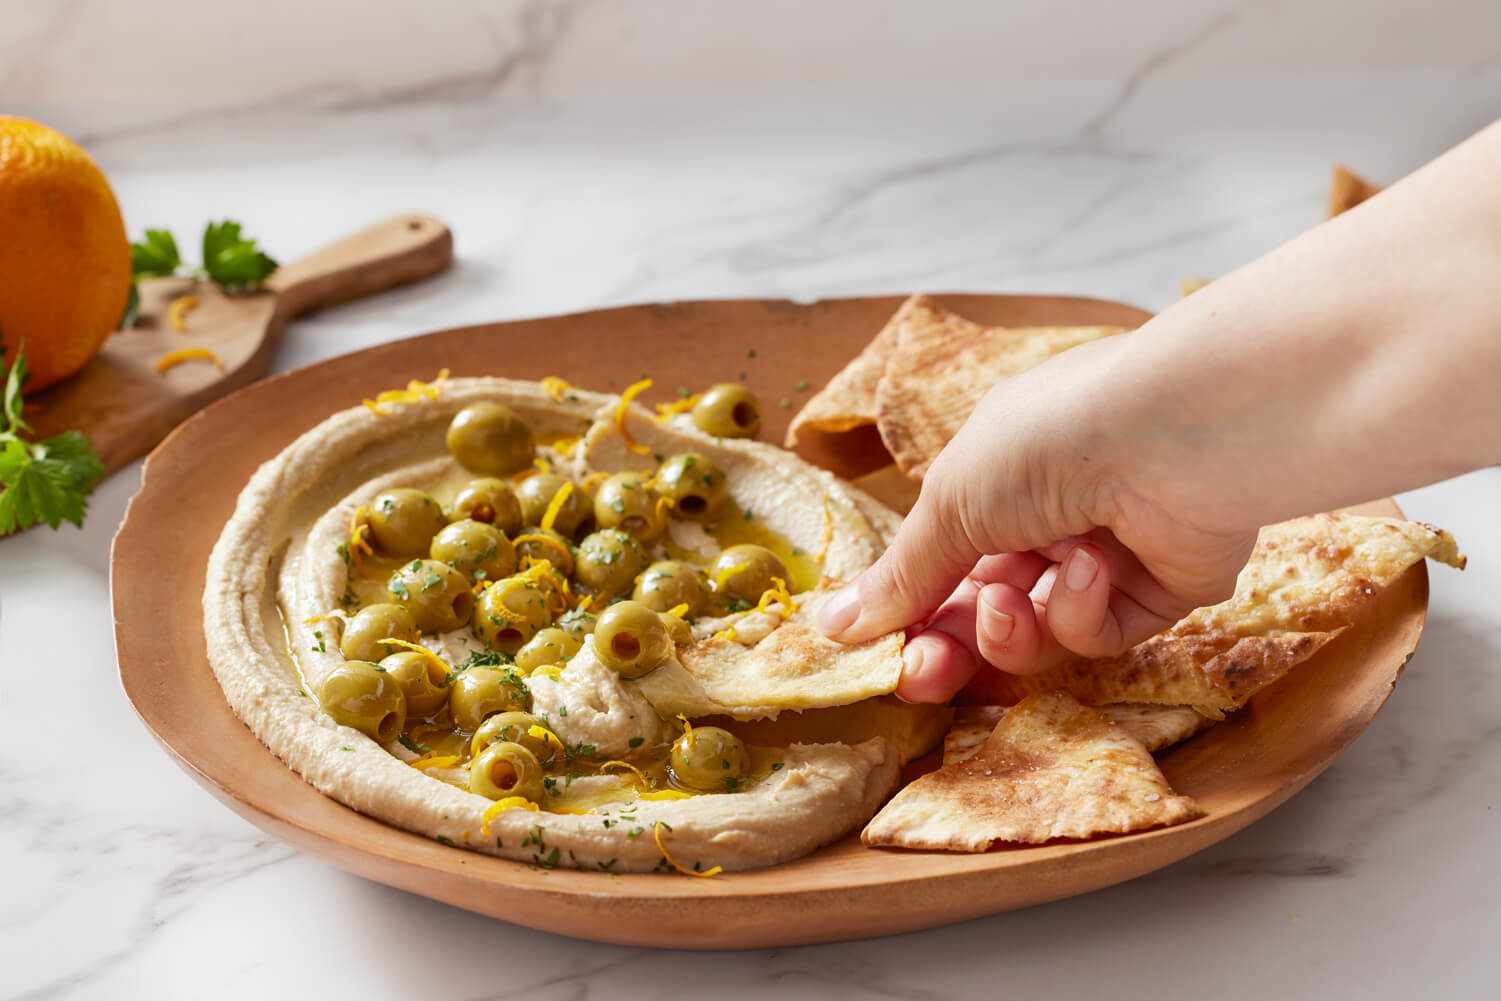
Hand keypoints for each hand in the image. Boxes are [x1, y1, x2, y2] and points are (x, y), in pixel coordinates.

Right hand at [817, 335, 1258, 702]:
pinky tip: (1089, 569)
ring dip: (1013, 626)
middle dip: (950, 644)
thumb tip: (832, 627)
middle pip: (985, 611)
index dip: (908, 609)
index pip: (941, 562)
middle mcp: (1050, 516)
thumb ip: (901, 576)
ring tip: (1012, 601)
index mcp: (995, 477)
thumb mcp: (951, 503)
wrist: (1173, 431)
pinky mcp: (1160, 590)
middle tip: (923, 674)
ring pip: (1038, 633)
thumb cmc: (1048, 440)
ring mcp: (1107, 555)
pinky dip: (1083, 610)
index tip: (877, 653)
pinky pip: (1100, 631)